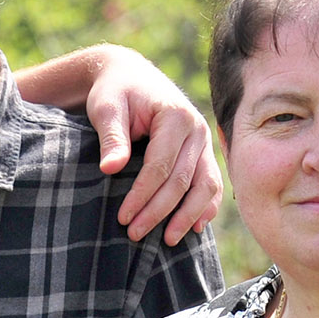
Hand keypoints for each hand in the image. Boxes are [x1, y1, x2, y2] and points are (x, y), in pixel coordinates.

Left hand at [81, 48, 223, 245]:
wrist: (130, 77)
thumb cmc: (115, 92)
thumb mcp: (106, 107)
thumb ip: (112, 136)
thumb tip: (110, 169)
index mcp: (175, 116)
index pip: (161, 166)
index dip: (142, 195)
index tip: (122, 217)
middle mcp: (197, 129)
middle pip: (182, 180)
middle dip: (159, 211)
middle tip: (134, 234)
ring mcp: (204, 142)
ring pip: (205, 186)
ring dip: (188, 216)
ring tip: (168, 241)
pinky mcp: (203, 153)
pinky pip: (211, 184)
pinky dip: (206, 207)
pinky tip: (195, 228)